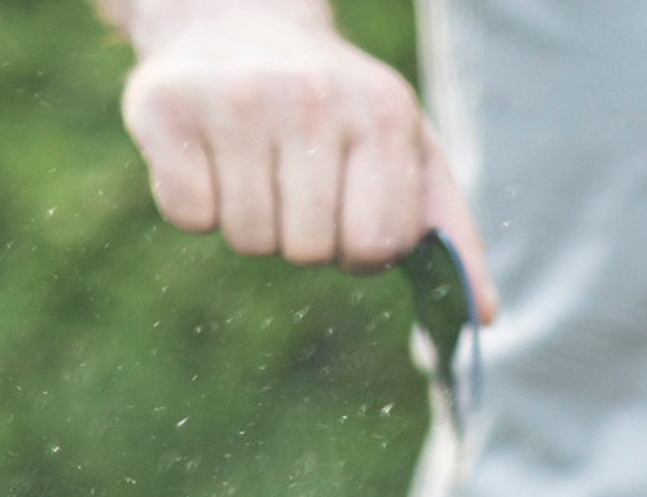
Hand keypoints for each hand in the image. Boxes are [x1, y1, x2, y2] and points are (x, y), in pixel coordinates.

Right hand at [118, 2, 496, 313]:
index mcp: (380, 114)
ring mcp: (233, 97)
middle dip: (306, 238)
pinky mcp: (162, 107)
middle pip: (311, 252)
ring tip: (253, 165)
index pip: (378, 245)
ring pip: (251, 242)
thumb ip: (452, 236)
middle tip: (294, 182)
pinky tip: (209, 157)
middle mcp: (310, 99)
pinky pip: (189, 217)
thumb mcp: (409, 154)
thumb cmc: (339, 110)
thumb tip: (483, 317)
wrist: (237, 17)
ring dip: (253, 225)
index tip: (348, 212)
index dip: (362, 250)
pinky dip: (196, 207)